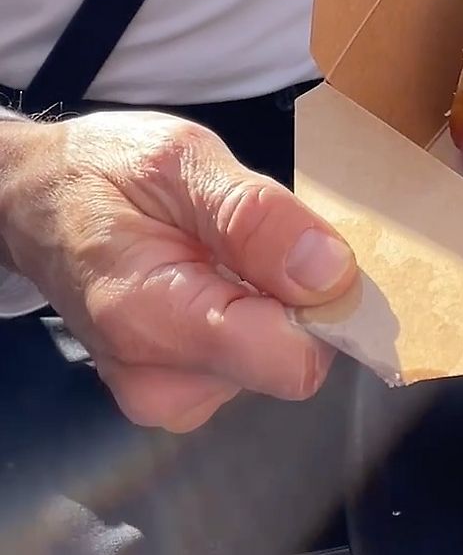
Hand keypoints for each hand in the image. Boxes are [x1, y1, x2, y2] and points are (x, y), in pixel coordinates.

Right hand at [0, 112, 355, 432]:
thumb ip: (255, 215)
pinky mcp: (180, 393)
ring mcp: (169, 396)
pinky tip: (214, 277)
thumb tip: (332, 274)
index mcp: (152, 322)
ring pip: (277, 361)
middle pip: (289, 361)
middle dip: (291, 295)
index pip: (287, 361)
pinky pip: (254, 361)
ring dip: (269, 301)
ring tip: (217, 251)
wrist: (38, 203)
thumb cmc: (105, 173)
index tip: (309, 249)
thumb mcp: (181, 157)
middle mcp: (159, 384)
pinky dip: (252, 315)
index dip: (321, 303)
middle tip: (242, 237)